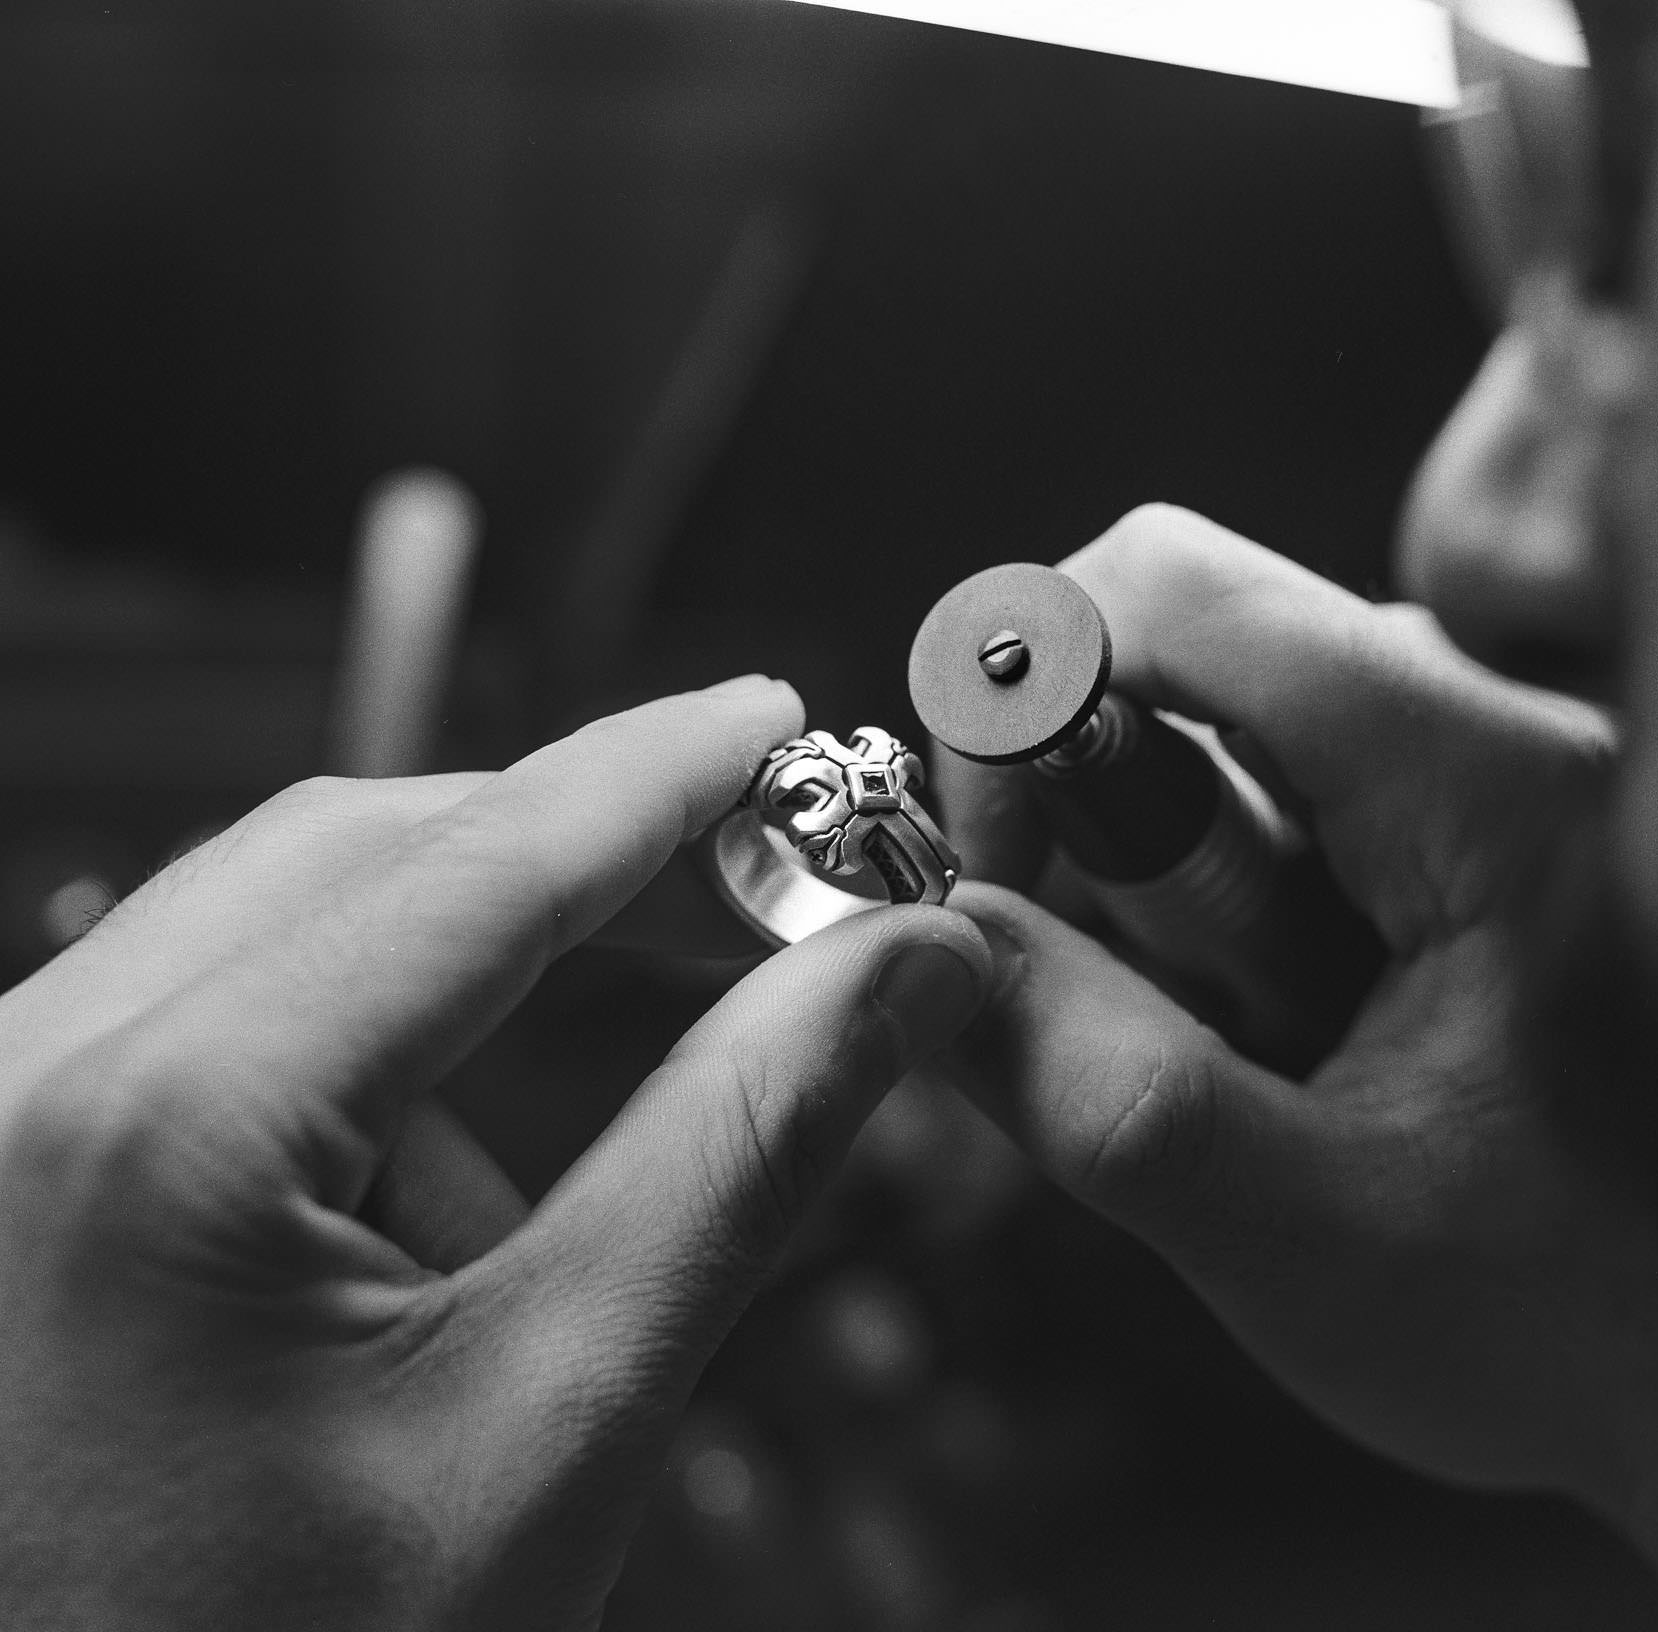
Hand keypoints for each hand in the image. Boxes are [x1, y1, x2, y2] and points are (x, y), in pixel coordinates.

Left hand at [0, 677, 990, 1631]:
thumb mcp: (554, 1422)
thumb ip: (737, 1155)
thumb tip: (890, 977)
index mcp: (158, 1134)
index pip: (474, 864)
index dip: (658, 775)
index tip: (775, 722)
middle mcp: (21, 1085)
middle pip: (363, 853)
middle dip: (572, 862)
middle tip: (748, 893)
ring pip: (280, 927)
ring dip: (463, 983)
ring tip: (548, 1192)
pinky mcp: (5, 1173)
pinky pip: (204, 1024)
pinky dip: (356, 1063)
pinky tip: (428, 1221)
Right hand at [934, 507, 1657, 1584]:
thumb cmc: (1585, 1316)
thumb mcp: (1304, 1231)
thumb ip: (1095, 1086)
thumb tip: (931, 952)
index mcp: (1483, 781)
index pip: (1170, 590)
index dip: (1019, 696)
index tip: (995, 872)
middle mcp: (1496, 728)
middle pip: (1188, 668)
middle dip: (1116, 853)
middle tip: (1162, 1028)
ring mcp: (1492, 771)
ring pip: (1228, 747)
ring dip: (1185, 908)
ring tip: (1276, 1073)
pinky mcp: (1480, 824)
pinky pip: (1289, 805)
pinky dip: (1242, 922)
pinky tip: (1308, 1050)